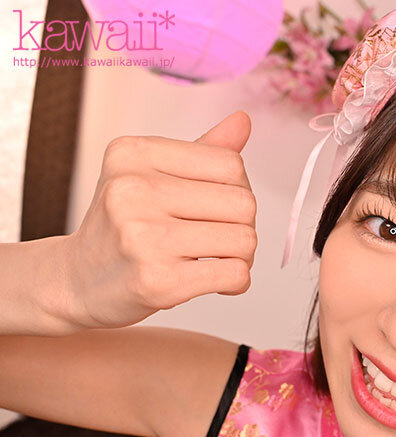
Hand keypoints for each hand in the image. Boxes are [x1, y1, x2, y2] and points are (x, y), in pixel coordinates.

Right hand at [62, 111, 256, 329]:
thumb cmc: (123, 226)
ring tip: (215, 260)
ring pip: (244, 239)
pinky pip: (235, 275)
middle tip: (219, 240)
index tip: (217, 208)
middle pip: (243, 203)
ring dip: (242, 256)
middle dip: (243, 225)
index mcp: (133, 155)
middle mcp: (133, 191)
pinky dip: (237, 282)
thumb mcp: (151, 176)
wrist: (78, 282)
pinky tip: (214, 282)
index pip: (230, 163)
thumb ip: (202, 151)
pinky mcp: (157, 281)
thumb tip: (243, 120)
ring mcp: (143, 237)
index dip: (238, 189)